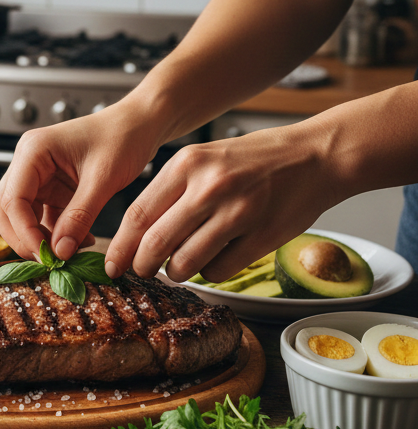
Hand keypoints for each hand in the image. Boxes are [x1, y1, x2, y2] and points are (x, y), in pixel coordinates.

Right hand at [0, 104, 161, 262]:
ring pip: (20, 216)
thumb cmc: (123, 137)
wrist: (140, 124)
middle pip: (6, 210)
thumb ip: (79, 216)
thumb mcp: (103, 180)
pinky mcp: (50, 187)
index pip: (12, 200)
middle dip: (25, 238)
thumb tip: (60, 251)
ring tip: (68, 253)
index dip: (25, 233)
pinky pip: (42, 217)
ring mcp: (37, 175)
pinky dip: (55, 233)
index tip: (46, 257)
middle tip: (51, 260)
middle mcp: (28, 162)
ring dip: (39, 238)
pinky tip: (79, 241)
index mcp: (33, 151)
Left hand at [105, 122, 343, 282]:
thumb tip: (137, 233)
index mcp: (187, 163)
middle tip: (140, 272)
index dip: (120, 245)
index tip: (112, 263)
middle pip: (156, 243)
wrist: (316, 156)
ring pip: (186, 262)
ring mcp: (237, 212)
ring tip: (179, 267)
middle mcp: (209, 187)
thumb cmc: (254, 159)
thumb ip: (172, 190)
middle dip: (142, 265)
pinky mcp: (261, 236)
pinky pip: (219, 270)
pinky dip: (210, 273)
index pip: (138, 214)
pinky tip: (215, 260)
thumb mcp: (204, 159)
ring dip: (176, 272)